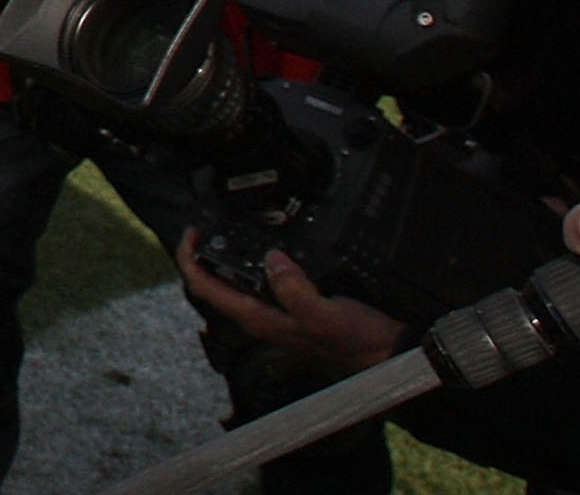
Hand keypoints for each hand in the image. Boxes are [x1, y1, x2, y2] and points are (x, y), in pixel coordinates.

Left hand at [178, 229, 404, 378]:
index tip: (191, 232)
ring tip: (227, 226)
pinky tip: (269, 244)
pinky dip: (259, 259)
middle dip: (205, 253)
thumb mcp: (324, 315)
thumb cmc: (358, 344)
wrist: (388, 356)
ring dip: (229, 254)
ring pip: (240, 281)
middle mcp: (263, 317)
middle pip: (218, 284)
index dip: (191, 260)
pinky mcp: (295, 305)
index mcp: (260, 319)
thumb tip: (271, 259)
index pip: (207, 290)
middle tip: (205, 223)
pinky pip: (266, 280)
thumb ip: (294, 290)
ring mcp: (278, 312)